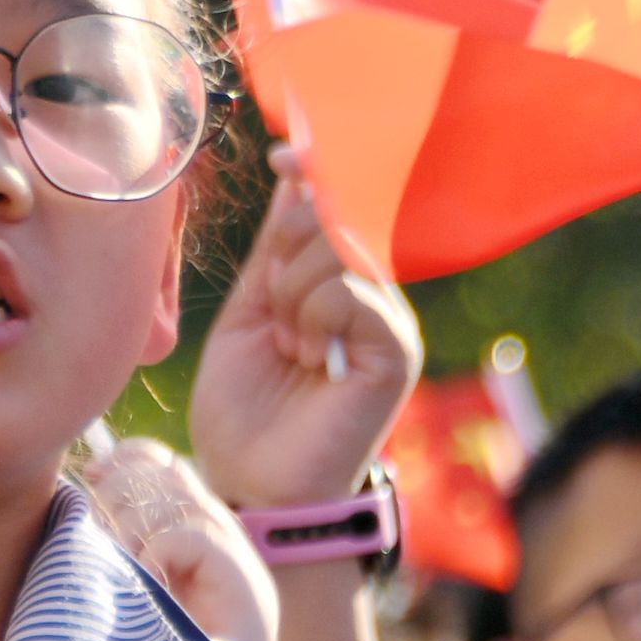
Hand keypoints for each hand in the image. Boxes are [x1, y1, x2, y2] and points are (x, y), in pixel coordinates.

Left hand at [79, 435, 280, 640]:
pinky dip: (155, 556)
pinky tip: (150, 586)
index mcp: (189, 522)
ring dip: (130, 529)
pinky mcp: (238, 573)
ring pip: (170, 497)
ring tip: (125, 570)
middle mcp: (214, 527)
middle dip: (117, 495)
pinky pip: (184, 534)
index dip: (123, 460)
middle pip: (161, 471)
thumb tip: (88, 479)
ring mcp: (231, 549)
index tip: (91, 479)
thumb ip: (117, 536)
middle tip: (103, 539)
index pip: (158, 461)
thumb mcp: (129, 581)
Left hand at [186, 145, 422, 512]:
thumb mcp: (249, 314)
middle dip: (284, 256)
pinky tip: (307, 356)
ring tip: (291, 347)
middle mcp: (375, 296)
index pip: (337, 206)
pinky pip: (349, 290)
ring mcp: (390, 320)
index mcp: (342, 285)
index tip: (284, 153)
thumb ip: (275, 250)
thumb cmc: (245, 412)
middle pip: (331, 218)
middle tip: (278, 320)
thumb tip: (293, 172)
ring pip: (335, 250)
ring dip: (291, 294)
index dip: (313, 173)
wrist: (252, 486)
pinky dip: (312, 316)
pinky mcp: (395, 347)